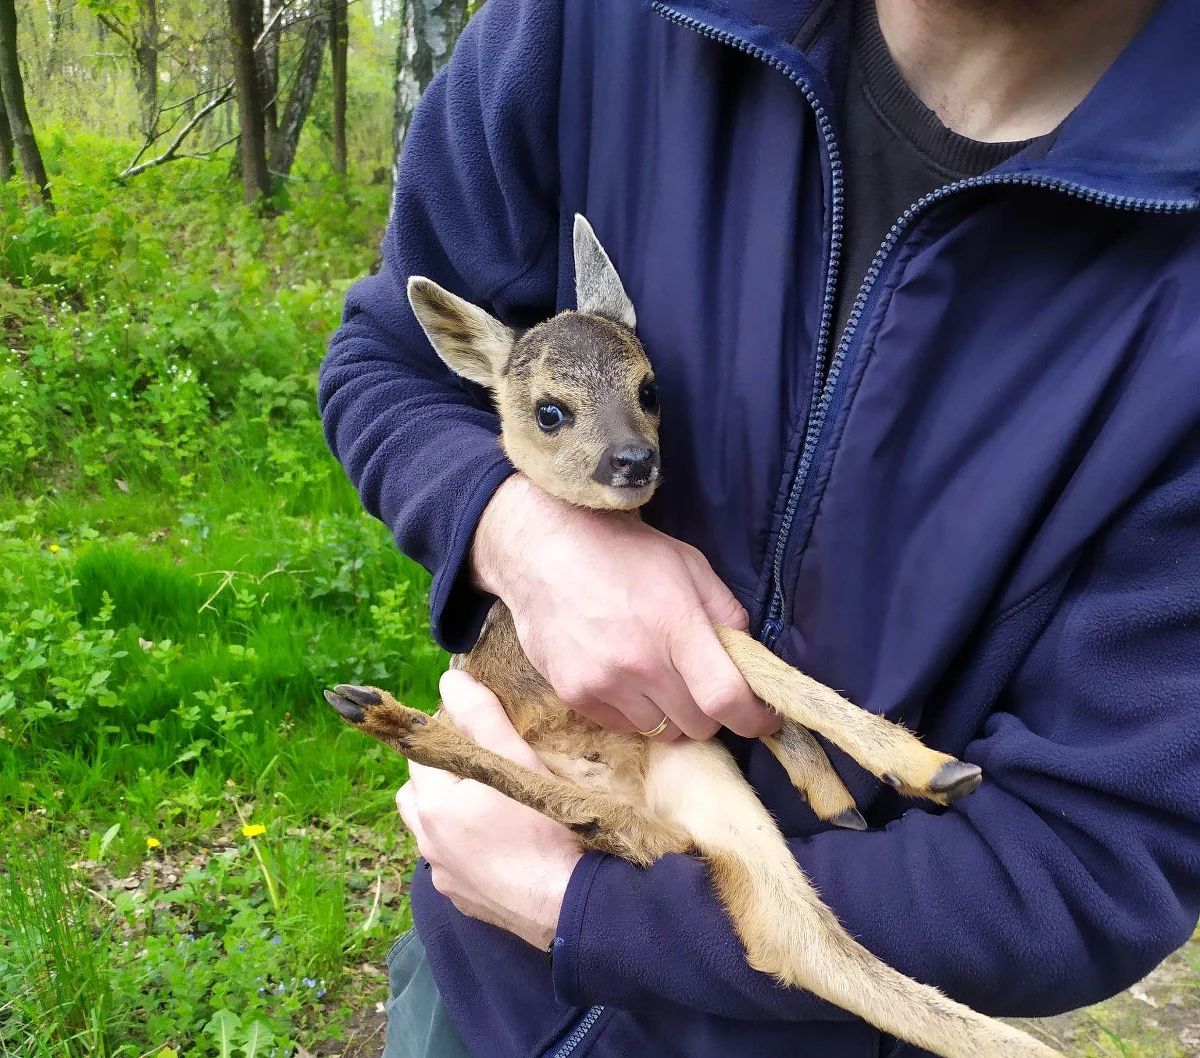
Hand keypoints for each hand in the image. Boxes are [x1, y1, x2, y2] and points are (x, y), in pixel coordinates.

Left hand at [397, 669, 583, 950]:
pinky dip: (469, 849)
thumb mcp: (515, 759)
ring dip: (453, 815)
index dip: (450, 736)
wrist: (567, 905)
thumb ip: (481, 715)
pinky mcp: (465, 901)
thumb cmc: (542, 826)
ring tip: (493, 806)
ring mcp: (445, 877)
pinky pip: (455, 865)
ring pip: (435, 832)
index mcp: (432, 805)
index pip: (423, 754)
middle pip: (419, 794)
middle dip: (444, 776)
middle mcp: (429, 843)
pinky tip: (503, 845)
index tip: (483, 733)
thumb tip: (451, 681)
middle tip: (488, 767)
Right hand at [471, 475, 777, 740]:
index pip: (727, 698)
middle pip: (698, 725)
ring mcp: (604, 683)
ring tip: (657, 675)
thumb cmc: (623, 552)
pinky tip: (625, 676)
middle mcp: (640, 663)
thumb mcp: (689, 565)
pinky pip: (623, 726)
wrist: (543, 548)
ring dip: (670, 713)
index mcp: (676, 625)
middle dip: (709, 710)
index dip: (755, 719)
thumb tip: (749, 659)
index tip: (763, 718)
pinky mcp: (574, 695)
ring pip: (662, 731)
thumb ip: (726, 614)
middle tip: (700, 683)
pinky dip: (634, 712)